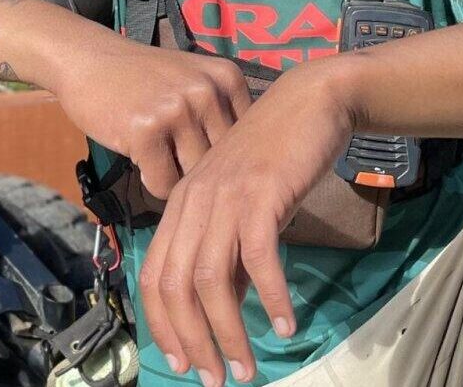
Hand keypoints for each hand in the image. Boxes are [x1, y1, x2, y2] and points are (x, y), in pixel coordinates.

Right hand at [49, 36, 252, 197]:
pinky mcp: (146, 130)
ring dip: (176, 177)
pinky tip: (139, 155)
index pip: (247, 142)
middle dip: (201, 171)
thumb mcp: (193, 80)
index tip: (205, 153)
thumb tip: (251, 174)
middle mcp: (207, 90)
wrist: (88, 58)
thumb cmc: (143, 77)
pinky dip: (151, 180)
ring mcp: (177, 109)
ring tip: (158, 153)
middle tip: (176, 158)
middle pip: (223, 163)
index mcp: (227, 77)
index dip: (227, 158)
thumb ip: (221, 114)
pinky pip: (163, 185)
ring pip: (195, 178)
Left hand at [137, 60, 353, 386]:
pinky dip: (270, 296)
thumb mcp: (241, 206)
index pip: (154, 273)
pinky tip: (285, 324)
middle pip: (176, 283)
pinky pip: (260, 256)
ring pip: (211, 277)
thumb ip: (228, 251)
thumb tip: (226, 310)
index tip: (182, 363)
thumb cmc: (275, 157)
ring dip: (229, 331)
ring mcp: (226, 195)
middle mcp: (195, 199)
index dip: (163, 324)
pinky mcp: (262, 193)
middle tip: (216, 379)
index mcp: (182, 203)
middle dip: (193, 339)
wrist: (307, 102)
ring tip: (248, 366)